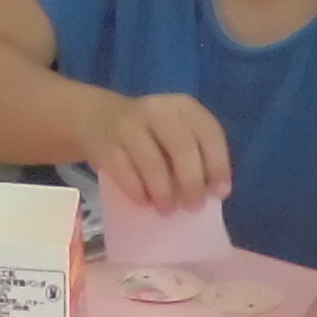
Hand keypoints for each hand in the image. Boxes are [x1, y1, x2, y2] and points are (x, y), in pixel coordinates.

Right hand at [81, 90, 230, 213]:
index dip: (218, 163)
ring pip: (152, 161)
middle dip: (192, 181)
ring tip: (167, 210)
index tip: (220, 192)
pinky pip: (124, 171)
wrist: (96, 118)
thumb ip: (194, 153)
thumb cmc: (148, 135)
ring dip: (163, 191)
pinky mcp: (105, 144)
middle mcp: (157, 110)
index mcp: (183, 107)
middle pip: (182, 146)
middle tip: (194, 206)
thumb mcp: (174, 132)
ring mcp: (128, 125)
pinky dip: (137, 191)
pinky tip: (144, 202)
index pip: (209, 131)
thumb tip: (211, 191)